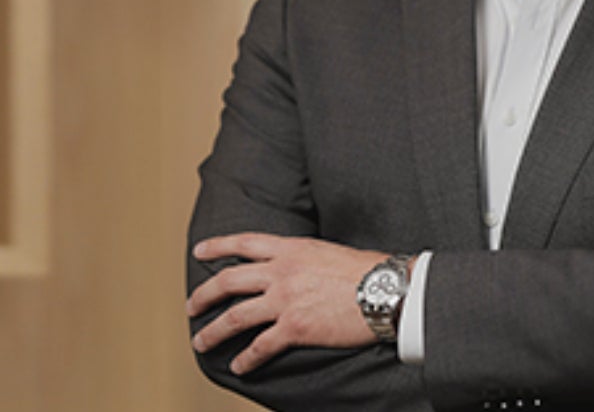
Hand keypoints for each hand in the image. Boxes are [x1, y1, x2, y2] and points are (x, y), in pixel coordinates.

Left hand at [187, 233, 391, 374]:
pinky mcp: (294, 328)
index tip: (200, 251)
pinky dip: (246, 358)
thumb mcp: (329, 251)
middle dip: (204, 295)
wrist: (387, 290)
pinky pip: (259, 346)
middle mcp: (282, 271)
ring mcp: (285, 300)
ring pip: (234, 317)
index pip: (245, 242)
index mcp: (292, 249)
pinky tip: (240, 366)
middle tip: (192, 306)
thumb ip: (305, 258)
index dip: (218, 246)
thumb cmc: (368, 270)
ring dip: (213, 331)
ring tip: (201, 342)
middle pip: (229, 280)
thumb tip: (297, 269)